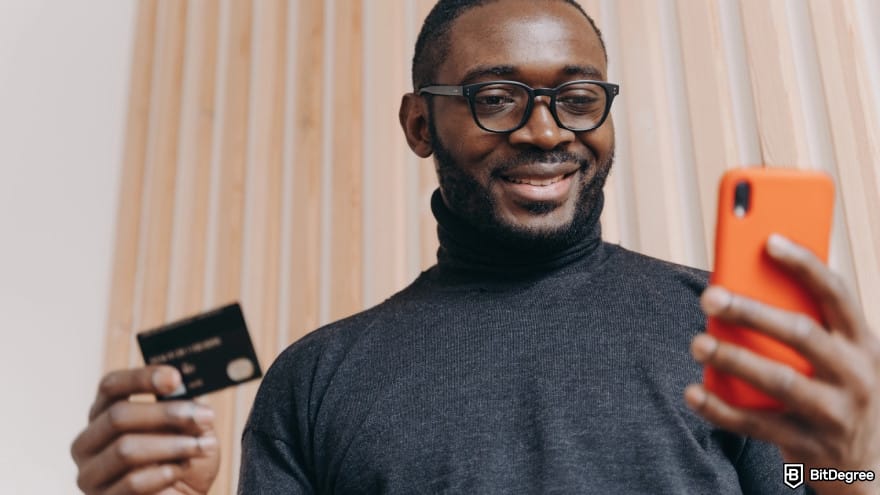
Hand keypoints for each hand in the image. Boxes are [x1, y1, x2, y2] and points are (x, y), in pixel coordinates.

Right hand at [71, 366, 220, 493]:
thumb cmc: (181, 460)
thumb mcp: (186, 429)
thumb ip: (180, 407)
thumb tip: (181, 388)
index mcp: (104, 414)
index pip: (111, 386)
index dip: (141, 378)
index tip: (176, 378)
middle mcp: (88, 442)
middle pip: (118, 415)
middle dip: (168, 414)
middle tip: (207, 416)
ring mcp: (90, 474)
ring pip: (126, 449)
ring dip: (173, 446)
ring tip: (205, 446)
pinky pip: (132, 483)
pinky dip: (164, 474)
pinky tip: (181, 470)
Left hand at [685, 234, 879, 493]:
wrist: (867, 467)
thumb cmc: (836, 390)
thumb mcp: (838, 355)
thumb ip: (804, 324)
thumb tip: (739, 284)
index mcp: (861, 342)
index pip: (836, 293)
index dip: (804, 264)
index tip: (768, 240)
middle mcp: (855, 375)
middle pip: (801, 335)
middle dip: (752, 312)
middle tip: (709, 297)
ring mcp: (834, 414)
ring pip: (779, 382)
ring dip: (733, 359)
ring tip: (697, 343)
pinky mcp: (808, 446)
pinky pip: (758, 426)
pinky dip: (721, 410)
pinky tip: (693, 392)